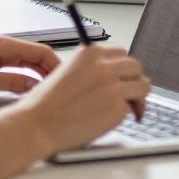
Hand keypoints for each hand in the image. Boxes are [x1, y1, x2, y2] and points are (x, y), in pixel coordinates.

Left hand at [0, 37, 59, 102]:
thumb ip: (11, 83)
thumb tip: (35, 86)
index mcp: (4, 46)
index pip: (41, 51)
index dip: (57, 66)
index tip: (67, 80)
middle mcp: (5, 47)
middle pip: (40, 56)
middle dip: (54, 71)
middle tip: (64, 89)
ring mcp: (2, 55)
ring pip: (33, 63)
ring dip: (44, 75)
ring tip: (54, 91)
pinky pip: (22, 68)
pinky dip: (33, 77)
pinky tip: (36, 89)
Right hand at [15, 44, 149, 154]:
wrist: (35, 126)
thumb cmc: (43, 105)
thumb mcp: (65, 72)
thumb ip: (90, 69)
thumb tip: (111, 74)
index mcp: (90, 54)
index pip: (120, 53)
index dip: (121, 67)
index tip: (121, 76)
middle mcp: (104, 67)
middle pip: (135, 67)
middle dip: (133, 79)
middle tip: (129, 92)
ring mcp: (113, 87)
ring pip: (143, 85)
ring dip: (137, 96)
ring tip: (129, 106)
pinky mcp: (118, 108)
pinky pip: (131, 109)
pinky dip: (124, 115)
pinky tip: (109, 120)